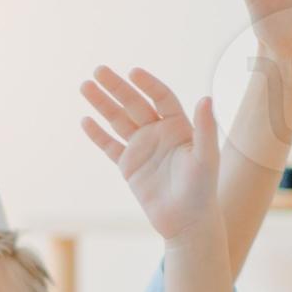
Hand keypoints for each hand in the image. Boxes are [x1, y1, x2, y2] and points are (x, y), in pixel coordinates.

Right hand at [80, 67, 220, 243]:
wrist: (186, 221)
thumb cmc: (202, 189)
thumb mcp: (206, 157)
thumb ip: (205, 127)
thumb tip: (206, 98)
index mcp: (179, 126)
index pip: (161, 97)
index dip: (148, 84)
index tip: (133, 73)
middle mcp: (158, 132)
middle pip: (134, 104)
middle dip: (116, 88)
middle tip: (98, 71)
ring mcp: (142, 148)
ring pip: (118, 120)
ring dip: (102, 104)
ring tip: (85, 86)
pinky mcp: (128, 166)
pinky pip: (110, 146)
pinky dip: (98, 134)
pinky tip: (85, 120)